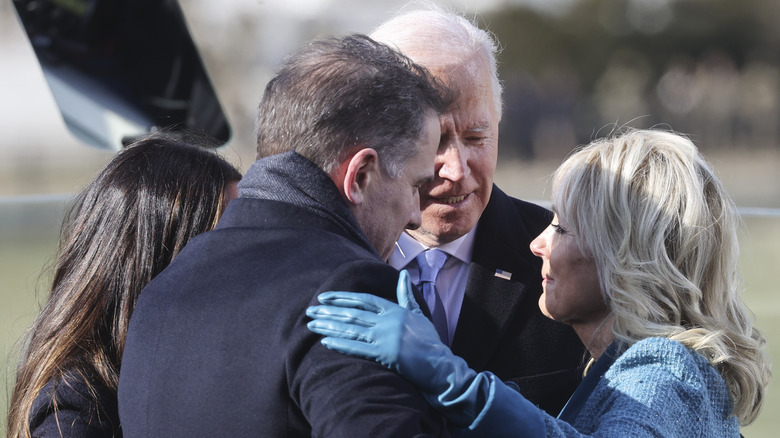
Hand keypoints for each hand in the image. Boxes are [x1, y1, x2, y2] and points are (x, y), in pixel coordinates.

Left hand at [306, 270, 485, 424]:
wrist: (440, 366)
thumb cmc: (429, 342)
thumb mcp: (418, 315)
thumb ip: (406, 296)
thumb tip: (403, 275)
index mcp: (394, 310)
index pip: (363, 299)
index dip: (342, 298)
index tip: (324, 298)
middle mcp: (388, 320)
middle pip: (352, 313)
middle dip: (329, 313)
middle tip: (309, 312)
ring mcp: (386, 337)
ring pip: (351, 329)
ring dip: (329, 327)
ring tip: (311, 325)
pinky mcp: (385, 354)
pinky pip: (358, 348)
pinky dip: (340, 345)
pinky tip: (325, 342)